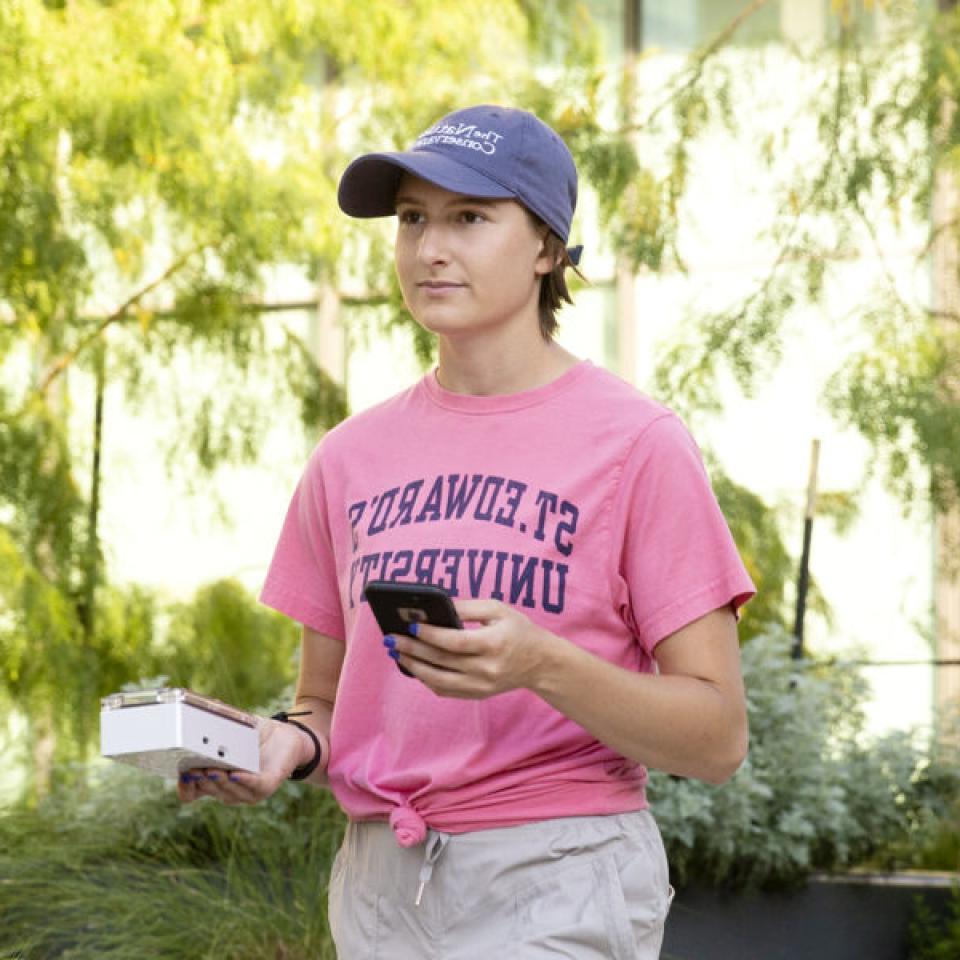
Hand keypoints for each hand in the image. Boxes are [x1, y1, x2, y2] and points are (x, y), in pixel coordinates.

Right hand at [176, 716, 318, 805]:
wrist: (288, 735)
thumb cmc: (256, 734)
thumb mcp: (233, 728)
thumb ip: (216, 720)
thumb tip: (202, 704)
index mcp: (216, 778)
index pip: (192, 793)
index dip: (185, 787)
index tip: (180, 774)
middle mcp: (228, 789)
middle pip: (209, 789)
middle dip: (200, 780)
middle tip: (193, 768)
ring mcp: (248, 791)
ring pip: (229, 791)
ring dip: (219, 781)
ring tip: (210, 769)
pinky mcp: (267, 785)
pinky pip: (253, 786)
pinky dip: (243, 780)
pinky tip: (235, 772)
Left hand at [389, 598, 558, 698]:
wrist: (541, 663)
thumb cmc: (518, 630)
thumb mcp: (498, 609)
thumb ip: (468, 606)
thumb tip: (436, 606)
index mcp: (493, 644)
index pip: (455, 642)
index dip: (430, 634)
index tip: (411, 624)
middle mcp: (487, 669)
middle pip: (442, 661)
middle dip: (413, 649)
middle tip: (391, 638)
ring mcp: (481, 686)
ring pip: (439, 681)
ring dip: (414, 667)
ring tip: (396, 653)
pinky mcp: (477, 694)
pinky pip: (446, 691)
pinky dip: (427, 679)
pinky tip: (415, 666)